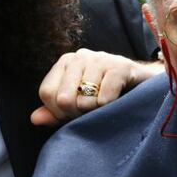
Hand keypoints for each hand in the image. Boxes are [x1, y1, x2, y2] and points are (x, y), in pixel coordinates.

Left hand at [31, 48, 164, 125]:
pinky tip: (116, 101)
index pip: (47, 92)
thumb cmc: (105, 94)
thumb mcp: (78, 103)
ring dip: (95, 111)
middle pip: (63, 97)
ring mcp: (100, 58)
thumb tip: (34, 119)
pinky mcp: (120, 66)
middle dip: (76, 114)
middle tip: (90, 113)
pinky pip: (105, 97)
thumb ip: (55, 111)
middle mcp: (80, 56)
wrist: (141, 83)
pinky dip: (109, 106)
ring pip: (85, 100)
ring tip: (104, 105)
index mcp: (65, 62)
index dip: (57, 111)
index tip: (72, 115)